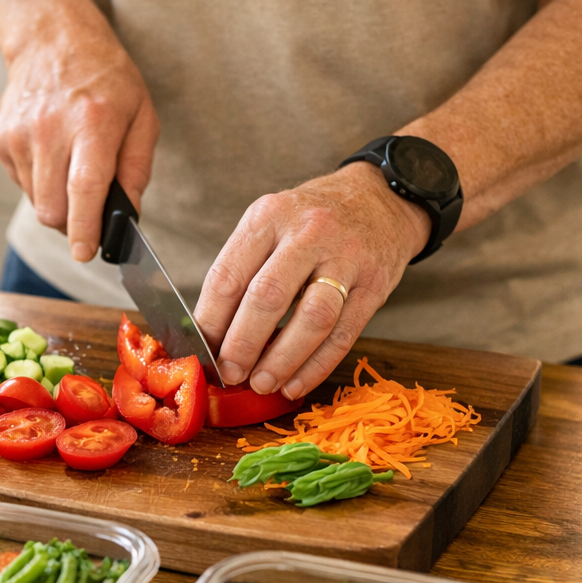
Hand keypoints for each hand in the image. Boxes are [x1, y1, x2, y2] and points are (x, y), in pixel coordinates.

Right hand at [0, 22, 159, 260]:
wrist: (51, 40)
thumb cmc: (105, 78)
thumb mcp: (142, 115)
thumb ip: (137, 168)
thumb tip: (128, 215)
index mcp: (92, 122)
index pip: (83, 187)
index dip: (84, 227)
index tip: (85, 252)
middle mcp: (50, 128)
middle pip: (53, 207)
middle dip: (73, 224)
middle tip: (91, 213)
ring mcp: (19, 134)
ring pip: (36, 202)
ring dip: (57, 201)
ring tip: (71, 167)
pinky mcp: (1, 139)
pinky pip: (22, 184)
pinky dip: (40, 183)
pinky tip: (52, 153)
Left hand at [194, 163, 431, 398]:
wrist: (379, 198)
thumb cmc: (311, 221)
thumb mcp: (271, 225)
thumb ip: (242, 270)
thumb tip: (212, 334)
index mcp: (269, 217)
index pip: (229, 276)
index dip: (210, 321)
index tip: (201, 353)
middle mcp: (308, 233)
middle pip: (268, 296)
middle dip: (243, 344)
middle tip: (229, 373)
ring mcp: (346, 258)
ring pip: (311, 318)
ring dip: (282, 359)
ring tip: (261, 384)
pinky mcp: (375, 284)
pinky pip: (343, 334)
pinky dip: (316, 366)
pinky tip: (295, 384)